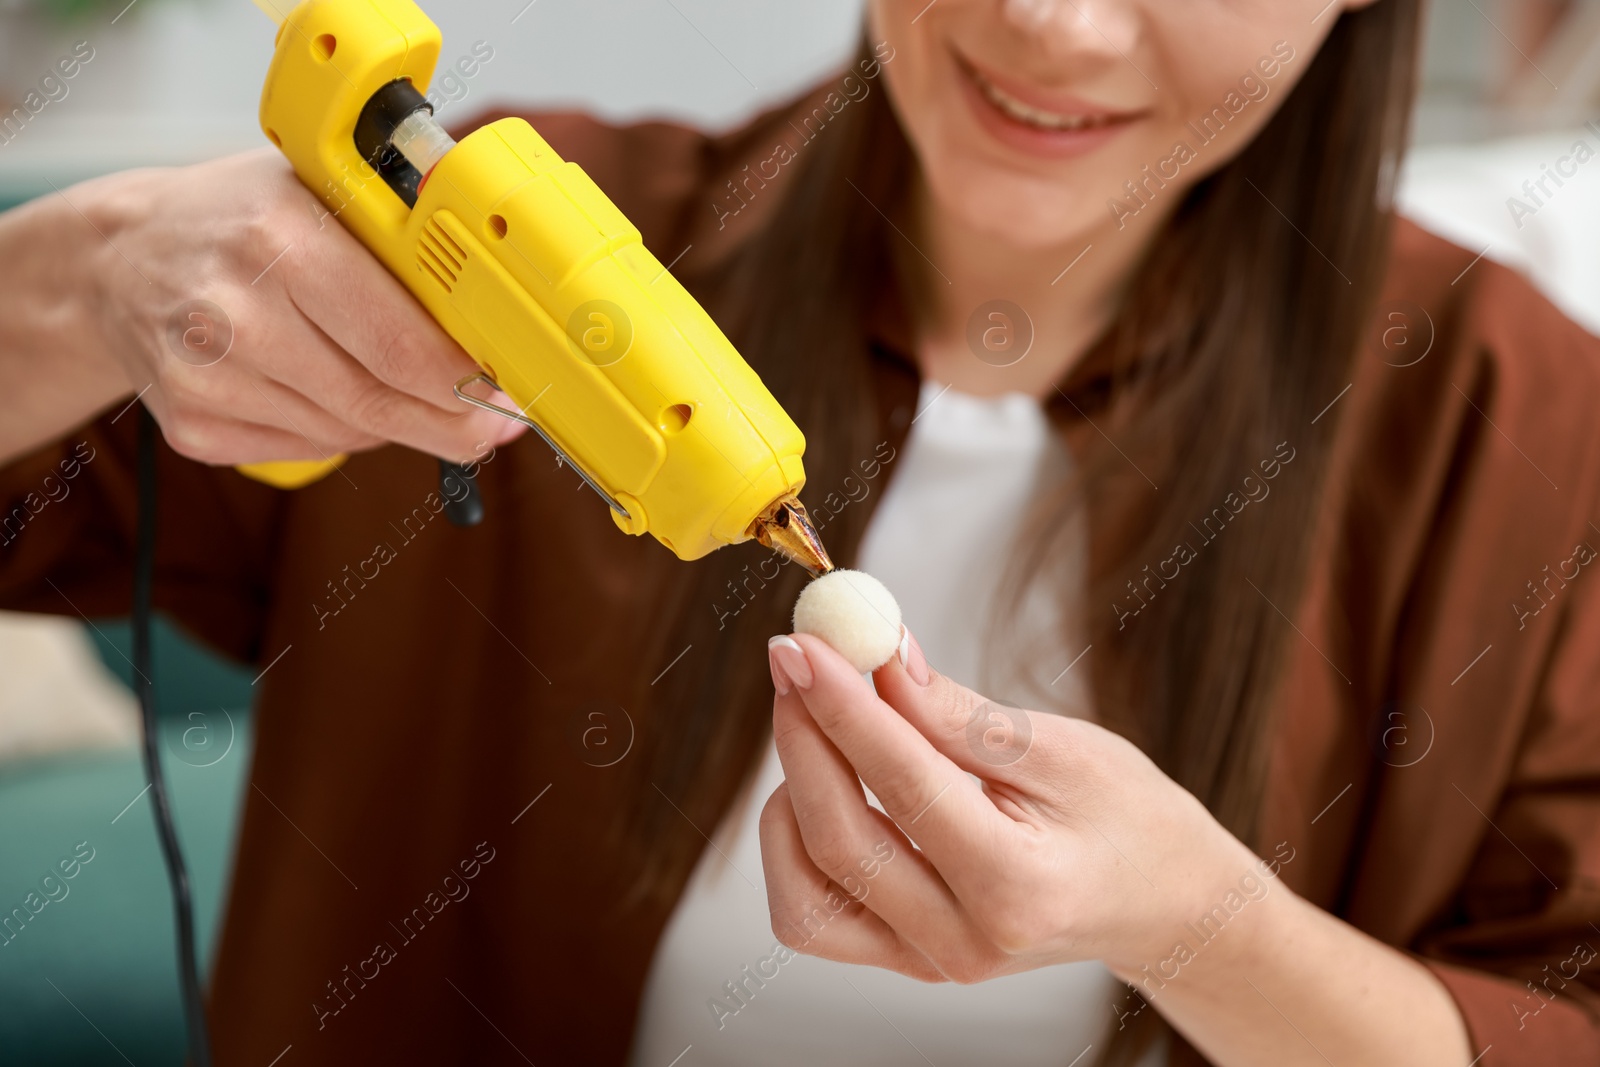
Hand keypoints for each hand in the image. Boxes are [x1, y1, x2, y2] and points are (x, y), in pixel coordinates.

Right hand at [81, 149, 521, 464]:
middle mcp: (234, 311)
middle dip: (451, 423)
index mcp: (280, 239)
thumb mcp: (320, 192)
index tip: (508, 394)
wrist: (118, 257)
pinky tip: (324, 386)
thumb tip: (496, 313)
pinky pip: (306, 448)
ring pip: (349, 432)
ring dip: (393, 420)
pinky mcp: (192, 425)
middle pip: (379, 402)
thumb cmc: (239, 217)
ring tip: (397, 386)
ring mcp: (206, 376)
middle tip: (492, 426)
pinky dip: (338, 430)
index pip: (400, 344)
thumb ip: (401, 242)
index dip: (466, 383)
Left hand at [759, 629, 1260, 983]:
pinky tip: (827, 786)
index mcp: (1017, 888)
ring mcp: (929, 962)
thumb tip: (876, 658)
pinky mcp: (904, 960)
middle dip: (803, 738)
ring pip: (806, 893)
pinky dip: (797, 844)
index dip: (842, 706)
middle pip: (839, 840)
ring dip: (792, 795)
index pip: (902, 784)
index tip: (803, 645)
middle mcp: (965, 942)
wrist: (1160, 902)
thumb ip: (958, 713)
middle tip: (796, 659)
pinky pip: (813, 914)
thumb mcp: (1061, 749)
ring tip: (825, 724)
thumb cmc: (1126, 817)